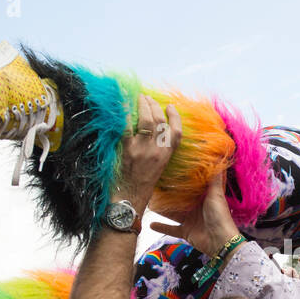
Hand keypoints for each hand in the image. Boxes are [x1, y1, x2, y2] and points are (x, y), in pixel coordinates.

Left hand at [114, 95, 181, 213]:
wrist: (128, 201)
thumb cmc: (140, 187)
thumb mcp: (156, 169)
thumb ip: (156, 152)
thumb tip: (152, 133)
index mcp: (166, 157)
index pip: (177, 133)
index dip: (175, 117)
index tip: (170, 106)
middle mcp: (157, 152)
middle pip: (160, 121)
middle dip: (154, 105)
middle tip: (147, 98)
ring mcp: (143, 150)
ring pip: (147, 119)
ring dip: (143, 105)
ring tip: (138, 97)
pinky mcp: (128, 150)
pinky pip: (127, 126)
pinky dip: (124, 112)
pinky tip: (123, 104)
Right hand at [148, 170, 241, 256]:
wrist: (221, 243)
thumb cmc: (220, 217)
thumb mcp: (216, 194)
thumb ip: (215, 178)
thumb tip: (219, 158)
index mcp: (205, 196)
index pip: (194, 184)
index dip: (186, 176)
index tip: (175, 167)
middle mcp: (197, 207)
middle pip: (180, 198)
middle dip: (168, 193)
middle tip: (155, 183)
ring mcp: (190, 220)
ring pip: (173, 212)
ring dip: (163, 208)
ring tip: (149, 200)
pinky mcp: (186, 232)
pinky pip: (171, 229)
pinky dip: (162, 227)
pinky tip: (151, 223)